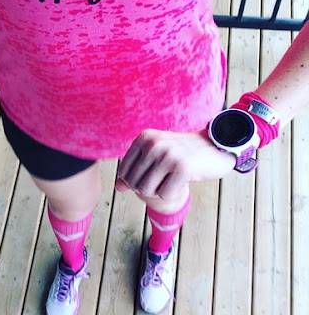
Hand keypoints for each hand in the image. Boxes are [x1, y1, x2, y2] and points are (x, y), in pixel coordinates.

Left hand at [116, 128, 235, 199]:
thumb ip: (135, 170)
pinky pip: (164, 195)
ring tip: (172, 179)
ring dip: (159, 191)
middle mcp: (153, 144)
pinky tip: (183, 180)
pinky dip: (173, 193)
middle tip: (164, 179)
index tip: (151, 177)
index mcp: (144, 138)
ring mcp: (168, 155)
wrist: (215, 146)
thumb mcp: (155, 155)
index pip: (123, 171)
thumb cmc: (182, 153)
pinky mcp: (182, 168)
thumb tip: (118, 187)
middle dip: (147, 188)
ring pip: (147, 190)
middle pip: (134, 183)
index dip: (132, 182)